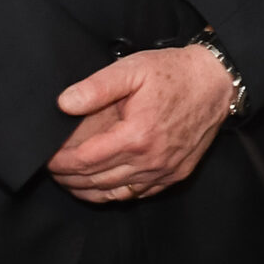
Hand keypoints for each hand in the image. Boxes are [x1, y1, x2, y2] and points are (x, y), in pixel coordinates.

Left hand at [47, 46, 234, 203]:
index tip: (47, 160)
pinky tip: (102, 187)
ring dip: (88, 190)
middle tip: (52, 171)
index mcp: (136, 136)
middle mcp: (150, 160)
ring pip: (115, 193)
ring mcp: (164, 171)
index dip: (61, 163)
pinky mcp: (175, 175)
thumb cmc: (174, 73)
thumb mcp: (132, 69)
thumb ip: (96, 87)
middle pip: (96, 181)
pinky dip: (115, 194)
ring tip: (70, 182)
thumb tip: (64, 104)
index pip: (85, 161)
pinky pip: (138, 194)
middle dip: (68, 178)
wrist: (216, 82)